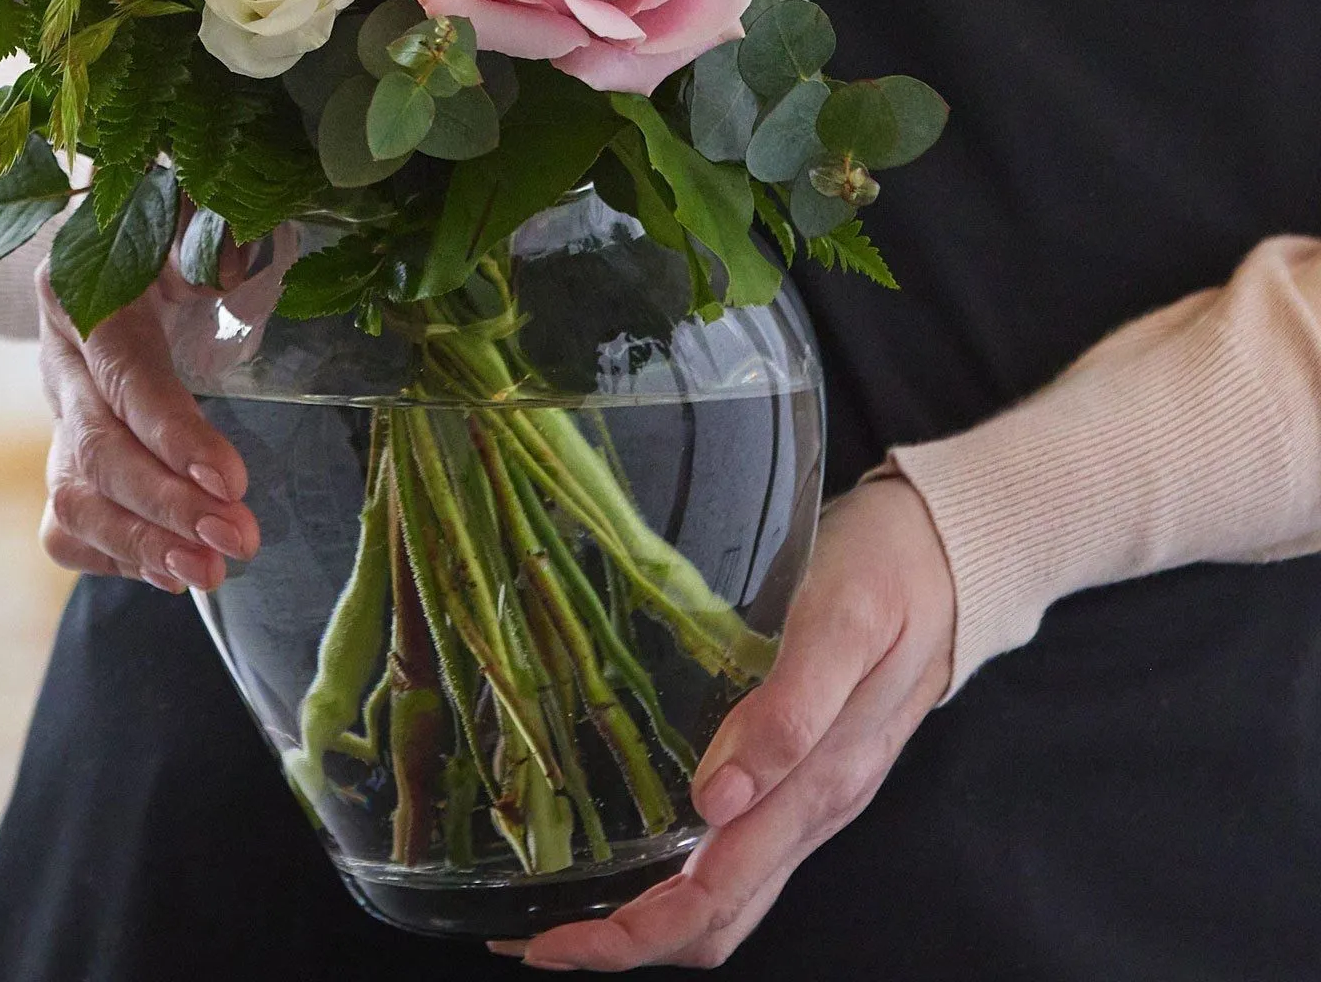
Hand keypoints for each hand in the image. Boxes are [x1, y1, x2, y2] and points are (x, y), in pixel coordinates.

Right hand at [35, 252, 261, 593]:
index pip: (123, 374)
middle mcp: (59, 359)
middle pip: (96, 450)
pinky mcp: (65, 455)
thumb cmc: (178, 229)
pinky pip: (67, 526)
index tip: (229, 481)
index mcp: (82, 291)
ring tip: (210, 570)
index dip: (172, 433)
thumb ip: (212, 234)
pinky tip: (172, 569)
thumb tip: (230, 267)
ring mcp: (55, 414)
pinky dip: (116, 556)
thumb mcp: (195, 214)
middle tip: (236, 538)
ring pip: (72, 498)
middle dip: (167, 505)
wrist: (134, 247)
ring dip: (142, 545)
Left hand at [497, 477, 955, 970]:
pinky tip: (638, 841)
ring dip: (650, 914)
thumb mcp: (844, 620)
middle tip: (536, 938)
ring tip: (568, 902)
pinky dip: (681, 870)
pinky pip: (744, 849)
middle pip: (718, 916)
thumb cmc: (892, 572)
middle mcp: (815, 807)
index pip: (717, 897)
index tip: (554, 941)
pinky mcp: (809, 767)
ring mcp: (815, 793)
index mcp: (818, 785)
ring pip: (730, 892)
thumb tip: (715, 801)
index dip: (634, 933)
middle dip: (627, 940)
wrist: (952, 549)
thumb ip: (791, 710)